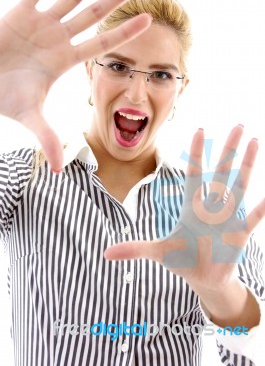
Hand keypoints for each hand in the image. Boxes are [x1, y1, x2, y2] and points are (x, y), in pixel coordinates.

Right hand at [0, 0, 150, 170]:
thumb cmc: (4, 98)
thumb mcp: (29, 116)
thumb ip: (48, 138)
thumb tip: (60, 169)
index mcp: (65, 61)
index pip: (102, 45)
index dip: (125, 33)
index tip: (149, 21)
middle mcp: (58, 39)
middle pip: (94, 14)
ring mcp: (40, 24)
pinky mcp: (19, 12)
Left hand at [105, 125, 264, 292]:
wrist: (203, 279)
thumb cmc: (183, 261)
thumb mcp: (159, 253)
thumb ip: (135, 250)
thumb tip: (105, 253)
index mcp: (191, 208)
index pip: (194, 175)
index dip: (196, 154)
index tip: (200, 130)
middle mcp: (211, 208)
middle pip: (221, 173)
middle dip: (228, 151)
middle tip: (238, 126)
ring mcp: (227, 219)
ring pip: (238, 187)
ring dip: (247, 166)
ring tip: (255, 142)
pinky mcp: (239, 235)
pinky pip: (253, 218)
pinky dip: (261, 207)